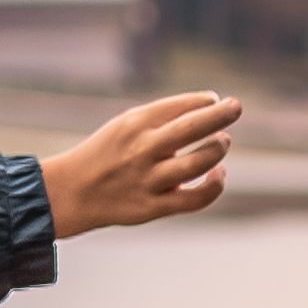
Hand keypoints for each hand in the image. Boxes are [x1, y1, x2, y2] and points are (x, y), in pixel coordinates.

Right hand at [38, 89, 243, 233]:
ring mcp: (148, 179)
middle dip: (220, 114)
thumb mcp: (124, 126)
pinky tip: (218, 173)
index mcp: (133, 123)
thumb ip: (161, 119)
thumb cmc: (107, 154)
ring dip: (217, 148)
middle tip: (236, 106)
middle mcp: (142, 149)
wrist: (72, 191)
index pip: (179, 106)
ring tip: (223, 141)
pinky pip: (195, 198)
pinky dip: (214, 185)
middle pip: (191, 128)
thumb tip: (210, 109)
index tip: (214, 100)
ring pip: (197, 163)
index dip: (204, 101)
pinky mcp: (153, 207)